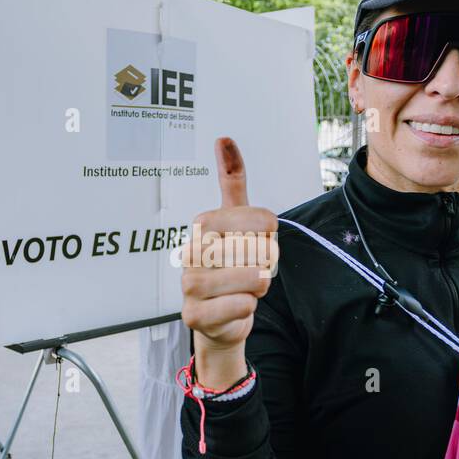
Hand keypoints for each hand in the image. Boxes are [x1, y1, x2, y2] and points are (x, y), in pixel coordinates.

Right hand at [180, 138, 278, 388]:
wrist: (219, 320)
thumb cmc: (230, 265)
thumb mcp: (235, 221)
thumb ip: (231, 181)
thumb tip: (223, 138)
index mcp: (203, 224)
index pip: (260, 219)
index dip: (271, 234)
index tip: (260, 242)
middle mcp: (191, 251)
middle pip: (258, 250)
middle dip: (265, 264)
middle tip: (250, 270)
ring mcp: (188, 285)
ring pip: (251, 277)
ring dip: (258, 286)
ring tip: (245, 289)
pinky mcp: (193, 316)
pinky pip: (241, 306)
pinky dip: (247, 309)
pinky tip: (235, 308)